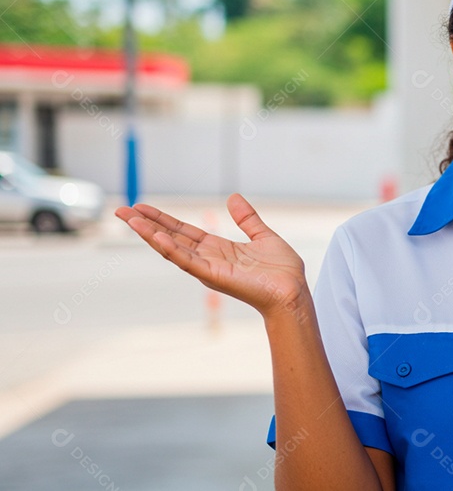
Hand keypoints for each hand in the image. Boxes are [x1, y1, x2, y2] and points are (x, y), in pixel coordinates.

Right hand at [115, 193, 307, 319]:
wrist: (294, 292)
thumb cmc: (282, 271)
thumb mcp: (263, 236)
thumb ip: (247, 219)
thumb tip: (233, 197)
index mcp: (217, 249)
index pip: (183, 231)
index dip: (162, 219)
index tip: (141, 208)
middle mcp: (208, 259)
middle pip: (171, 239)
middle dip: (146, 225)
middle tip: (121, 211)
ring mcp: (209, 269)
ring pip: (173, 250)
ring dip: (151, 235)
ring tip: (130, 220)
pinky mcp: (215, 277)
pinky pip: (189, 262)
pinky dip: (172, 250)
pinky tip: (156, 238)